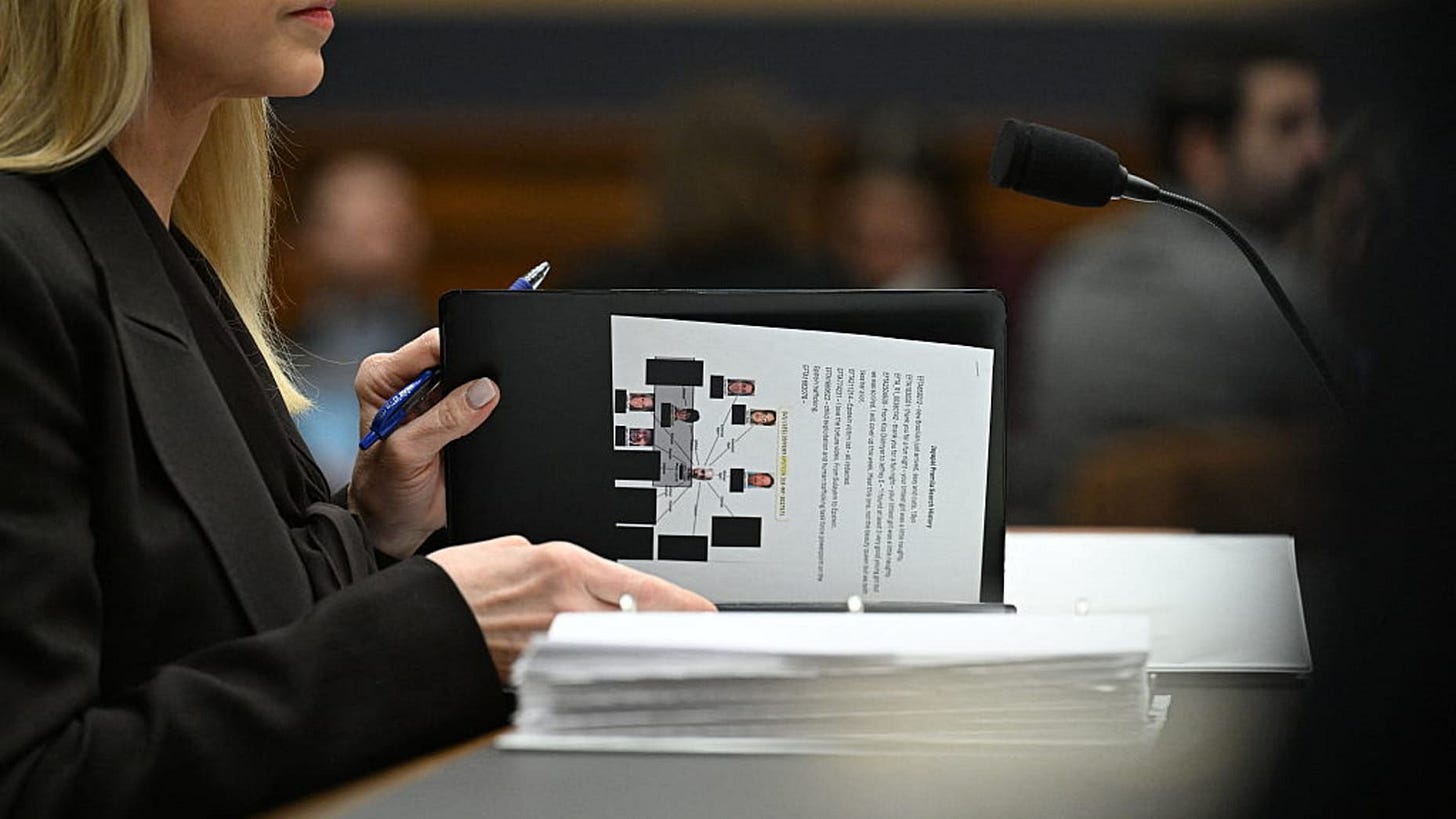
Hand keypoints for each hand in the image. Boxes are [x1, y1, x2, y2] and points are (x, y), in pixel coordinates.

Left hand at [349, 329, 498, 557]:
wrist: (396, 522)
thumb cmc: (384, 490)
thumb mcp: (407, 454)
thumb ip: (443, 421)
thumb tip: (483, 391)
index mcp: (383, 376)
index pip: (430, 345)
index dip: (460, 352)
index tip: (481, 372)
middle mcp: (407, 381)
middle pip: (456, 357)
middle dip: (473, 378)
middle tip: (473, 410)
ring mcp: (434, 398)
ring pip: (473, 380)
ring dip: (480, 400)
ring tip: (468, 430)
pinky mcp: (455, 415)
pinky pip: (481, 403)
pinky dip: (486, 416)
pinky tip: (477, 433)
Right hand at [428, 536, 716, 680]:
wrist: (413, 625)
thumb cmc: (452, 585)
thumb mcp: (511, 552)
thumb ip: (554, 564)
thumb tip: (580, 580)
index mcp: (565, 567)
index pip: (644, 588)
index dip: (683, 606)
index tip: (708, 614)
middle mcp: (566, 607)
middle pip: (641, 624)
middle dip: (669, 631)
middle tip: (694, 637)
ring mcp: (553, 643)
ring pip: (616, 649)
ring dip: (637, 650)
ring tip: (656, 652)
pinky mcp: (537, 672)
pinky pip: (580, 668)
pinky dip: (596, 668)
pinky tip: (606, 671)